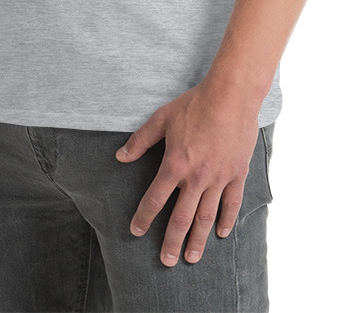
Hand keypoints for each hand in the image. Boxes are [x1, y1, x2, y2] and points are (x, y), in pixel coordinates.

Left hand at [115, 81, 259, 266]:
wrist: (230, 95)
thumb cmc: (194, 104)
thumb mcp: (162, 118)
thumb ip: (140, 140)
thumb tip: (120, 156)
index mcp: (175, 164)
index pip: (155, 198)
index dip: (144, 216)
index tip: (136, 230)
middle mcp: (196, 177)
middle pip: (181, 217)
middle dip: (171, 241)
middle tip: (166, 261)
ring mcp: (218, 177)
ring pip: (206, 217)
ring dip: (198, 240)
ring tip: (191, 258)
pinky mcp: (237, 173)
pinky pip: (231, 203)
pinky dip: (226, 220)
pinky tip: (221, 233)